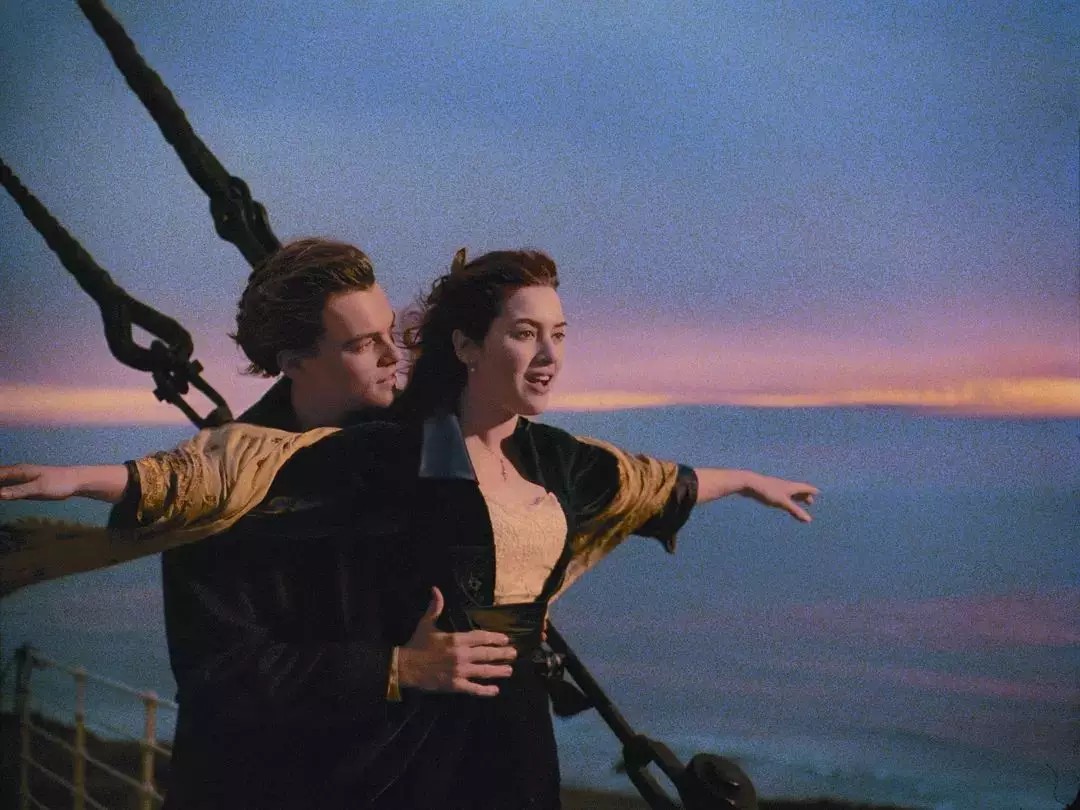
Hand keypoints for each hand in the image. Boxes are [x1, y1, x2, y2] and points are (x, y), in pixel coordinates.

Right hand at [0, 464, 81, 500]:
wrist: (76, 481)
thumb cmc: (59, 483)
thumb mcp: (38, 489)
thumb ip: (18, 491)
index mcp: (18, 471)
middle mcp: (17, 473)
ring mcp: (21, 479)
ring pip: (1, 481)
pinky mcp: (25, 485)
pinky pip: (7, 487)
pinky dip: (1, 490)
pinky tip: (1, 495)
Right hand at [397, 587, 516, 696]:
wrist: (405, 667)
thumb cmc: (417, 645)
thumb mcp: (426, 624)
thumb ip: (435, 607)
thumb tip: (436, 589)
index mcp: (456, 639)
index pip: (481, 637)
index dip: (495, 638)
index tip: (505, 639)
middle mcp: (461, 655)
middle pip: (487, 654)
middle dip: (502, 654)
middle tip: (514, 654)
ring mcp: (459, 671)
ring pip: (484, 671)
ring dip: (498, 671)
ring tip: (509, 670)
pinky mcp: (455, 685)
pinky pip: (473, 688)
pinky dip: (485, 690)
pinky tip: (495, 690)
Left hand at [741, 473, 817, 522]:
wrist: (748, 483)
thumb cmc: (767, 491)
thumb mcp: (783, 502)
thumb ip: (795, 511)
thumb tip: (809, 520)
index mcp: (790, 486)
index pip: (804, 488)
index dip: (811, 491)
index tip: (818, 492)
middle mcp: (784, 485)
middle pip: (797, 490)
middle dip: (804, 495)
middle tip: (810, 501)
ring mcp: (775, 487)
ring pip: (788, 492)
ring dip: (795, 497)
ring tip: (798, 501)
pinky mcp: (767, 490)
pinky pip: (779, 494)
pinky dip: (785, 498)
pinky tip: (780, 500)